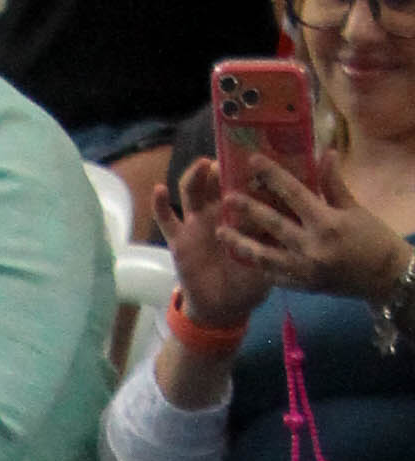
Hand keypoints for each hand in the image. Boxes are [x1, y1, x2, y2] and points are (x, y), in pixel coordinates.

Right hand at [159, 155, 268, 335]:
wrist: (224, 308)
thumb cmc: (251, 280)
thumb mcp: (271, 255)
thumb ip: (280, 234)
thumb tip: (301, 214)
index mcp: (242, 211)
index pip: (244, 181)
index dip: (246, 165)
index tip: (256, 152)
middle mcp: (218, 210)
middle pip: (215, 179)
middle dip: (220, 164)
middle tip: (229, 157)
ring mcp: (196, 222)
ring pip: (191, 191)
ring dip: (195, 175)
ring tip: (203, 165)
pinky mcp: (179, 239)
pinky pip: (166, 219)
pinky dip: (159, 204)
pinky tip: (159, 190)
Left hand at [218, 145, 407, 306]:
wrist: (383, 277)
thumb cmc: (372, 238)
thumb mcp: (355, 208)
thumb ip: (333, 184)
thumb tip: (325, 153)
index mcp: (326, 222)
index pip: (294, 193)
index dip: (272, 176)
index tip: (254, 162)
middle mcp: (311, 246)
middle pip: (272, 224)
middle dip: (248, 210)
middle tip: (227, 197)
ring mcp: (303, 270)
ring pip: (264, 255)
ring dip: (241, 243)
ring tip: (222, 233)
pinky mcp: (301, 286)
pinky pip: (273, 274)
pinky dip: (258, 264)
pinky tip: (242, 254)